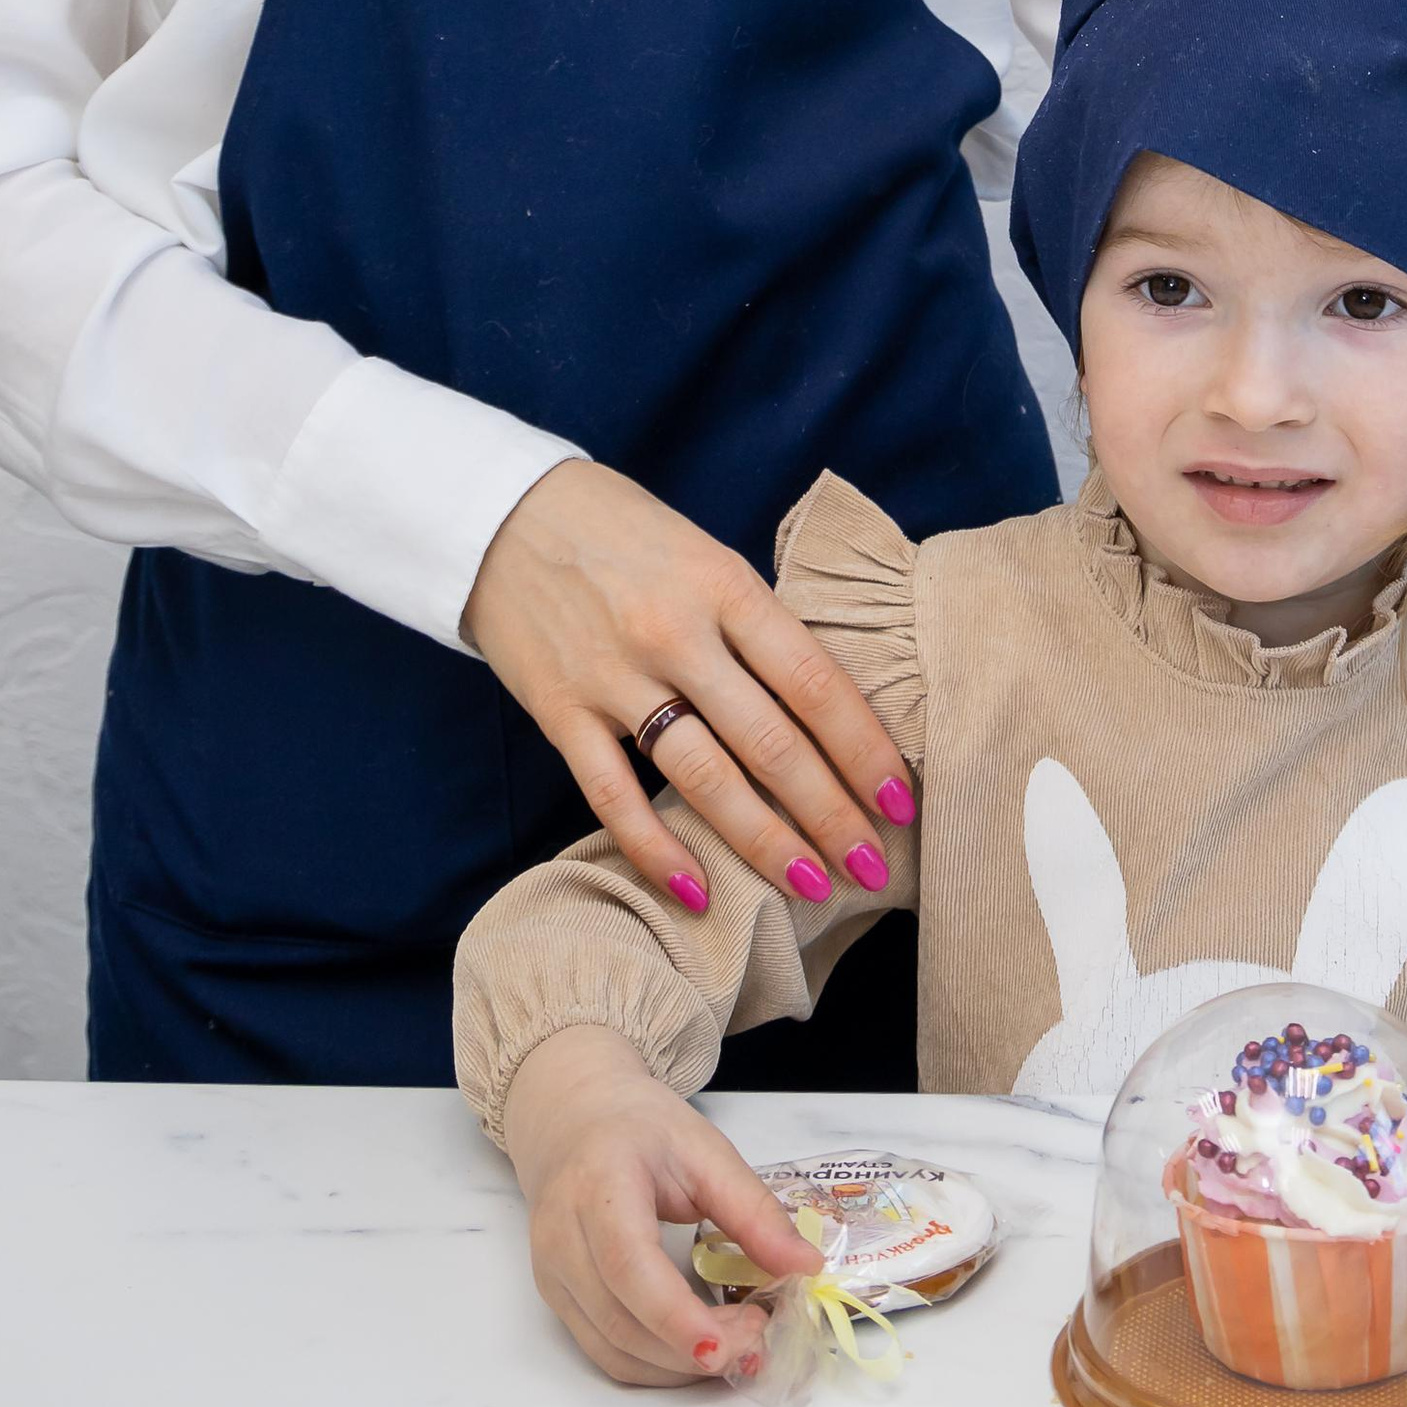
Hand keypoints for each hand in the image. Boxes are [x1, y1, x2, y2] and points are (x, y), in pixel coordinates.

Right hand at [463, 459, 914, 911]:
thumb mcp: (705, 556)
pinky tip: (696, 890)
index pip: (813, 681)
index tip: (902, 801)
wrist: (504, 515)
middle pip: (770, 741)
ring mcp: (614, 675)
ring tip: (808, 885)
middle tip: (872, 865)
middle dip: (830, 813)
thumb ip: (755, 625)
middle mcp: (675, 632)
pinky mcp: (560, 711)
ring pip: (702, 776)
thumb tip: (825, 709)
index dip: (863, 749)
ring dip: (761, 840)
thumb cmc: (626, 534)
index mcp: (725, 585)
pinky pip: (613, 794)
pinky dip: (654, 847)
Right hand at [502, 1023, 817, 1386]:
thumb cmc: (639, 1128)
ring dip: (679, 1368)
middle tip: (758, 1341)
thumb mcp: (706, 1150)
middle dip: (694, 1349)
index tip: (731, 1344)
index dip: (676, 1316)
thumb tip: (805, 1268)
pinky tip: (700, 1349)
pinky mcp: (556, 1298)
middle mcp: (562, 1236)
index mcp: (598, 1183)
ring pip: (613, 1350)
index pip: (628, 1264)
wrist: (574, 1119)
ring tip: (739, 1351)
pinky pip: (605, 1352)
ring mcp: (551, 1273)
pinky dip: (657, 1365)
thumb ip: (754, 1211)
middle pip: (622, 1320)